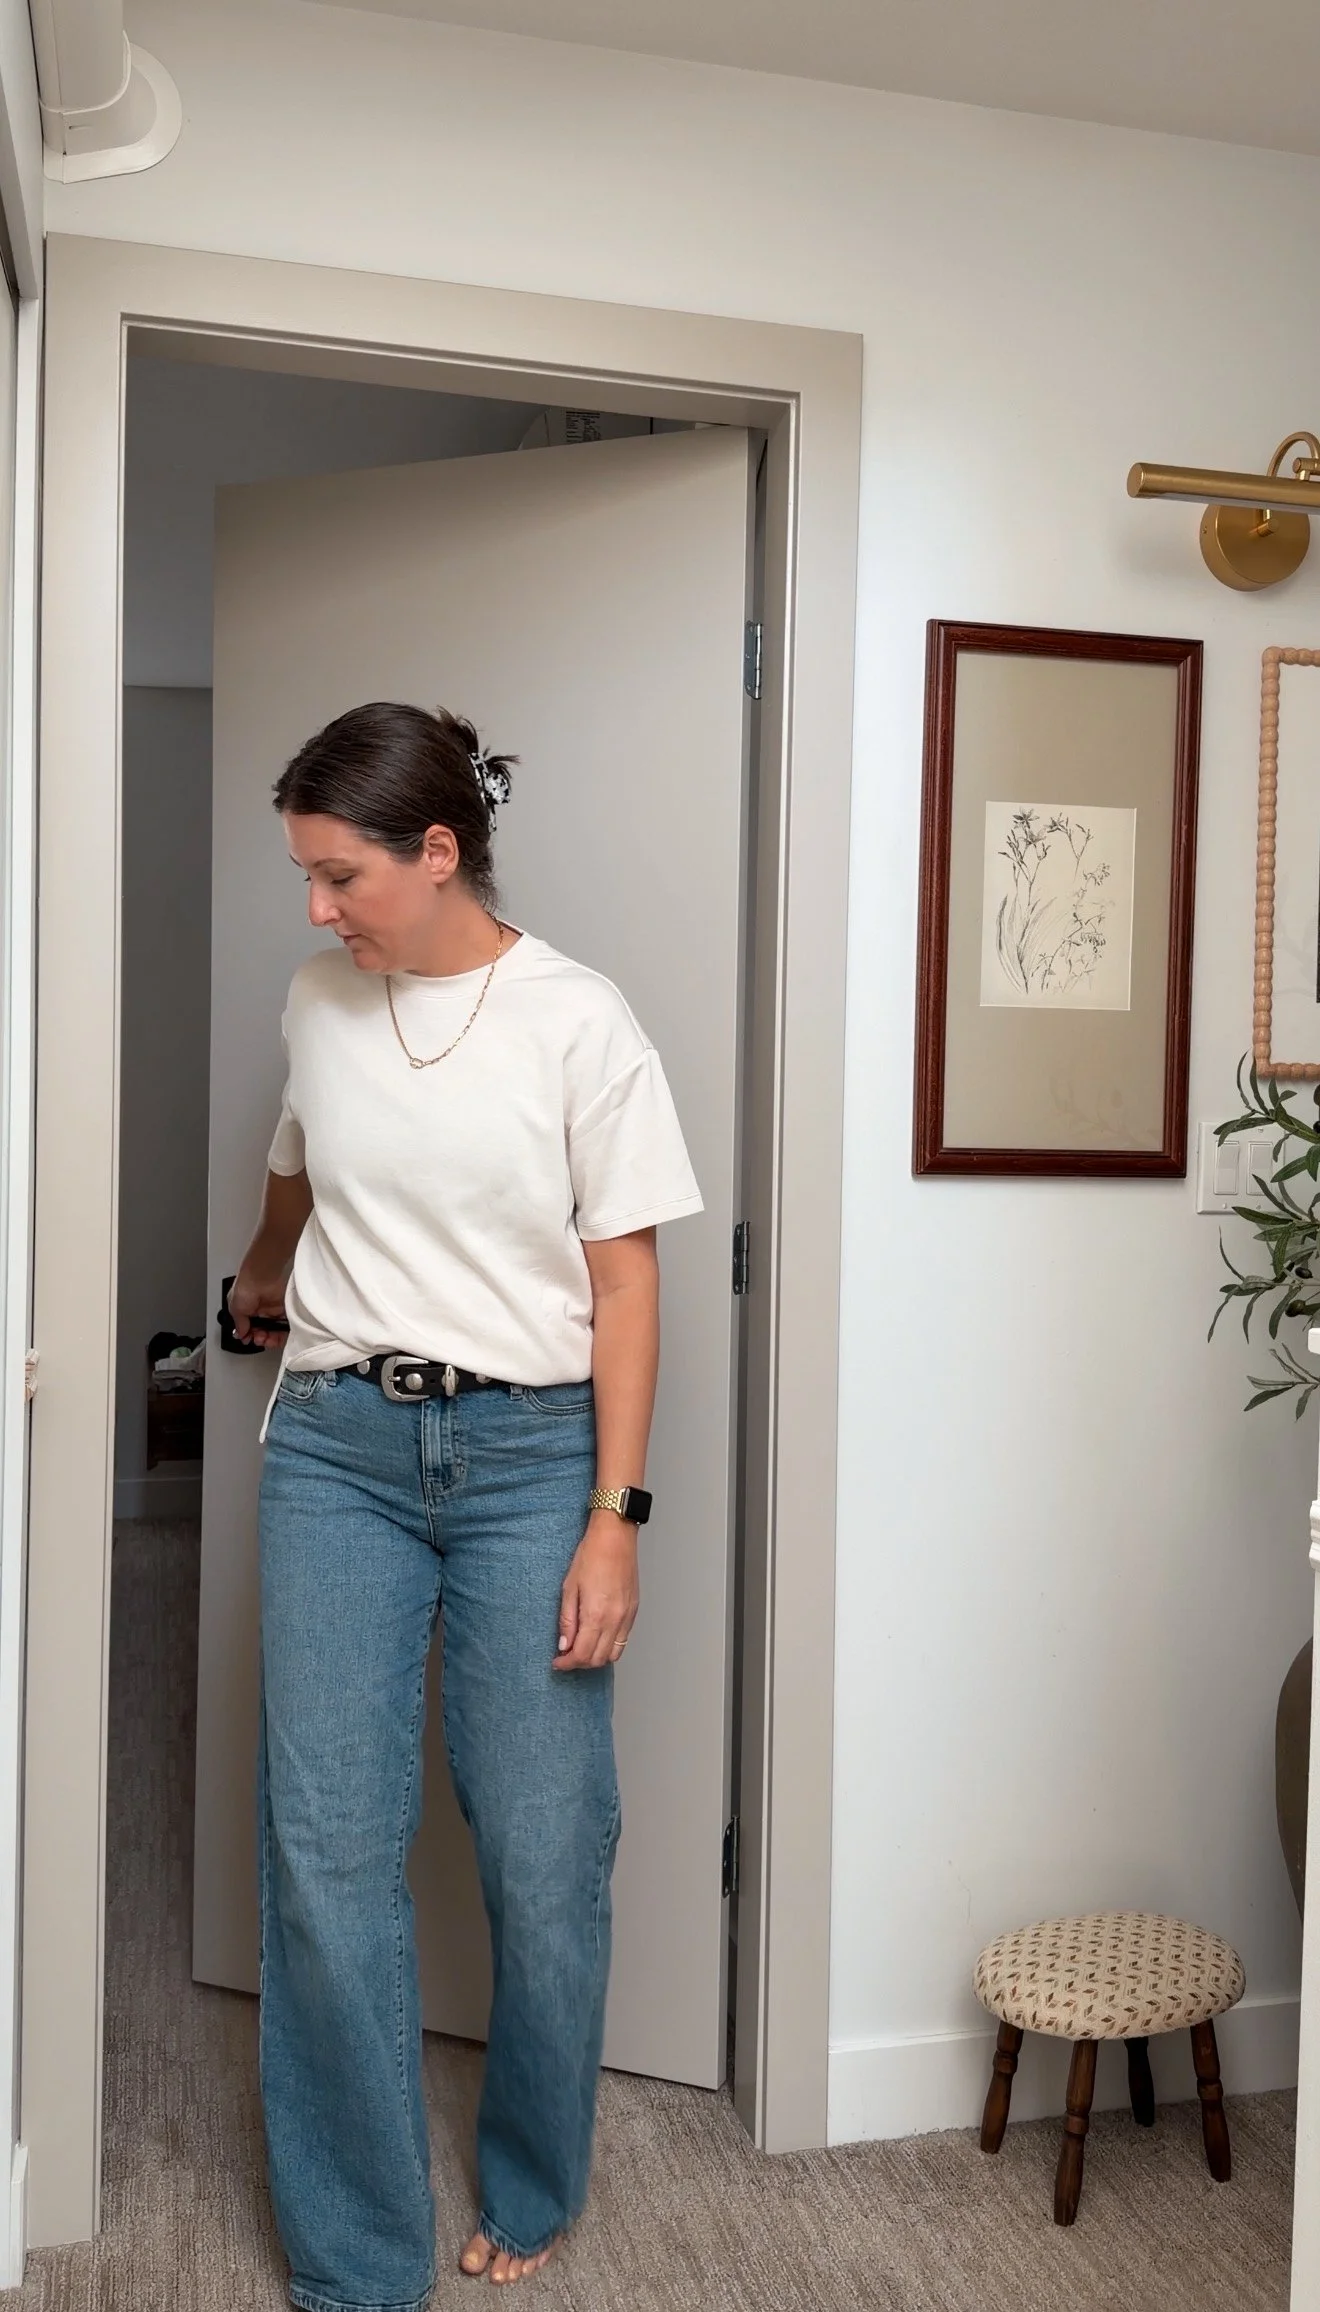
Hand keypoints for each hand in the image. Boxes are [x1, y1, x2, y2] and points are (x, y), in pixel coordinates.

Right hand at [229, 1264, 289, 1349]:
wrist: (262, 1275)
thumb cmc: (246, 1286)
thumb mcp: (235, 1308)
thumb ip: (239, 1324)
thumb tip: (240, 1334)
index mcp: (246, 1310)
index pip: (248, 1328)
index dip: (249, 1336)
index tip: (249, 1339)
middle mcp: (259, 1310)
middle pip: (262, 1331)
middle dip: (261, 1339)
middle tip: (259, 1339)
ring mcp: (272, 1310)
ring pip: (274, 1330)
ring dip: (271, 1338)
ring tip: (268, 1339)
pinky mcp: (284, 1309)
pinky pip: (285, 1324)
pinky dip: (283, 1332)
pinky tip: (279, 1335)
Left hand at [554, 1513, 638, 1669]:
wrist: (615, 1538)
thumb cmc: (590, 1557)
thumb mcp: (569, 1587)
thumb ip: (567, 1620)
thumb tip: (564, 1645)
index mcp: (596, 1615)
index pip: (582, 1655)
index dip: (567, 1663)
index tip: (557, 1661)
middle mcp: (615, 1620)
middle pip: (598, 1660)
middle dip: (580, 1663)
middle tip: (566, 1655)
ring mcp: (627, 1617)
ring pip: (613, 1654)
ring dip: (596, 1657)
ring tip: (582, 1647)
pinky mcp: (634, 1612)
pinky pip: (623, 1640)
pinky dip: (609, 1646)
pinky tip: (597, 1636)